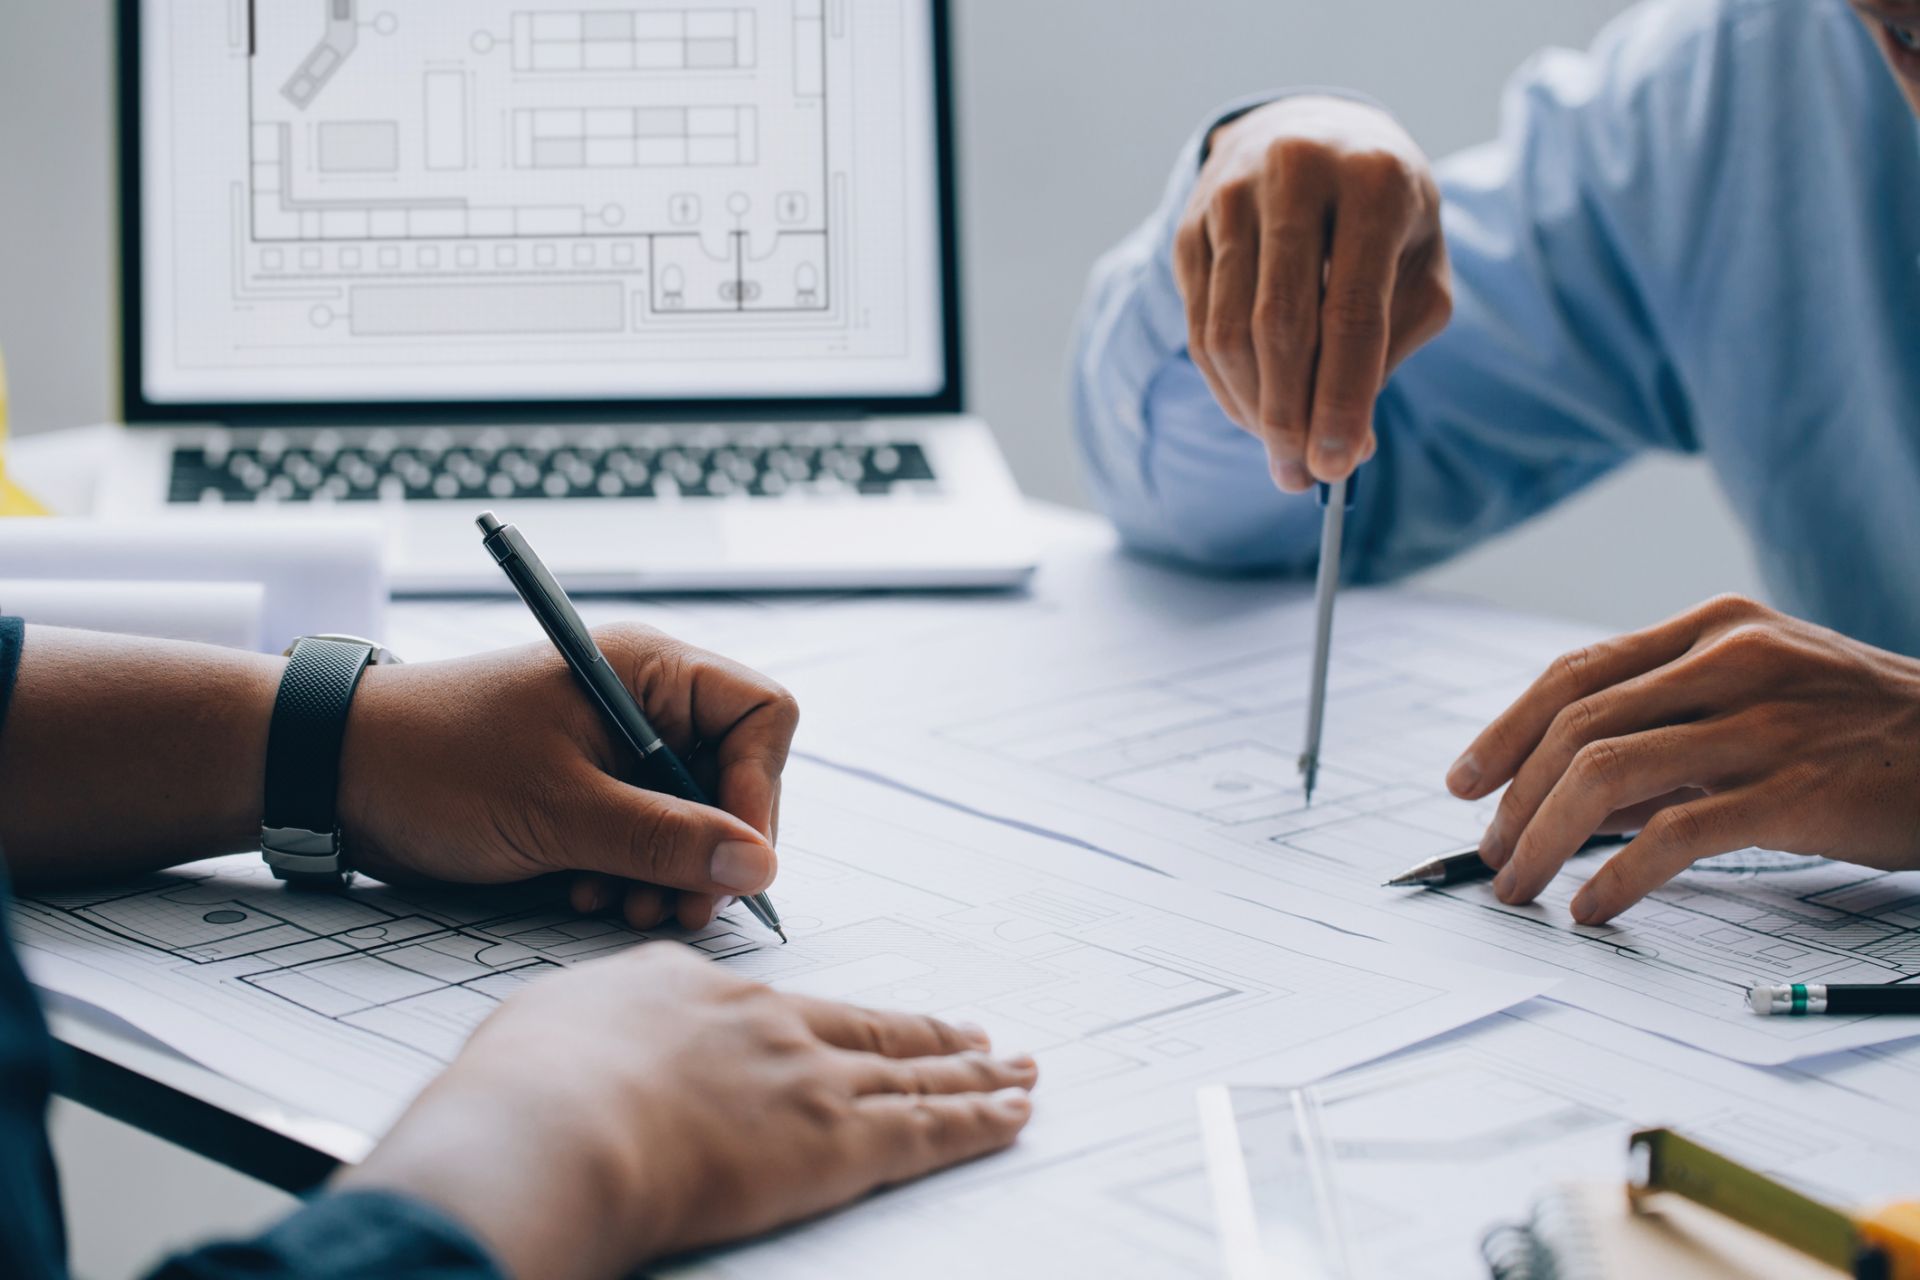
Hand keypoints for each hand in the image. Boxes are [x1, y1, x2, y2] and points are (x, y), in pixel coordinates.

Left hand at [340, 624, 798, 930]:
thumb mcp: (558, 809)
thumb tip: (758, 868)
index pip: (760, 716)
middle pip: (734, 777)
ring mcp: (618, 752)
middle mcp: (644, 705)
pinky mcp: (590, 794)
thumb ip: (665, 840)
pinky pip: (647, 840)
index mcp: (647, 671)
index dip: (758, 789)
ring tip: (621, 904)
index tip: (733, 857)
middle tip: (681, 905)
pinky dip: (631, 876)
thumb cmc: (435, 764)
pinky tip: (586, 893)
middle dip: (710, 849)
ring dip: (669, 873)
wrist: (334, 779)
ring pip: (694, 819)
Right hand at [340, 944, 1037, 1279]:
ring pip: (914, 1075)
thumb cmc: (526, 1086)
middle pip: (868, 1029)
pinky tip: (1012, 1115)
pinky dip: (979, 1121)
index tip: (847, 1024)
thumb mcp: (550, 1023)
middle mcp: (767, 1023)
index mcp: (696, 992)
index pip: (780, 1007)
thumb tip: (594, 1036)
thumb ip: (594, 1025)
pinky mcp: (837, 1140)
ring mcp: (808, 1077)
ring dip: (974, 1075)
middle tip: (974, 1034)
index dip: (825, 1019)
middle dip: (926, 1035)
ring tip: (1017, 1070)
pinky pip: (930, 1128)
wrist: (554, 1123)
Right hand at [1175, 95, 1450, 491]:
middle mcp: (1295, 175)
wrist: (1313, 131)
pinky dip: (1225, 386)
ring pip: (1226, 333)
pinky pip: (1199, 326)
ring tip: (1281, 454)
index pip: (1351, 312)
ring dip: (1252, 411)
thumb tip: (1350, 444)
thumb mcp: (1417, 264)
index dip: (1343, 399)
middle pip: (1279, 327)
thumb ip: (1392, 346)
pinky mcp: (1190, 224)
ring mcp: (1230, 196)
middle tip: (1300, 478)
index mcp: (1373, 181)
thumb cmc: (1382, 213)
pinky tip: (1253, 411)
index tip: (1339, 467)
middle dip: (1289, 417)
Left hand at [1447, 596, 1919, 923]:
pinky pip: (1673, 836)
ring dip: (1543, 840)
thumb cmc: (1867, 735)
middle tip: (1489, 854)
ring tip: (1521, 886)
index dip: (1505, 730)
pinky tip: (1592, 908)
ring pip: (1606, 775)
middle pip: (1576, 724)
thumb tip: (1571, 797)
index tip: (1463, 782)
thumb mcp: (1764, 699)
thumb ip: (1671, 732)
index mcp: (1715, 627)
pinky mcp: (1796, 789)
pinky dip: (1615, 878)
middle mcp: (1732, 660)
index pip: (1576, 673)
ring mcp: (1764, 722)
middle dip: (1514, 798)